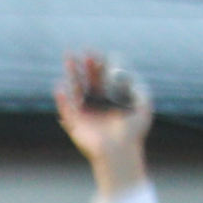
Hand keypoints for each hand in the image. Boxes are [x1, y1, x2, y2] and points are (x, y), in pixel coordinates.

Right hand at [56, 49, 153, 192]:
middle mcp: (97, 103)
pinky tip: (60, 87)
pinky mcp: (74, 123)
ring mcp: (85, 112)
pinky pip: (66, 108)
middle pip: (89, 79)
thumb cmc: (134, 130)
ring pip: (76, 88)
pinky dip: (62, 98)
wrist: (121, 151)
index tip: (97, 52)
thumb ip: (136, 87)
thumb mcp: (142, 104)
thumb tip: (123, 72)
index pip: (104, 77)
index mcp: (112, 98)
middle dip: (86, 65)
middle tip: (83, 51)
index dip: (101, 64)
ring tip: (69, 59)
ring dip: (72, 74)